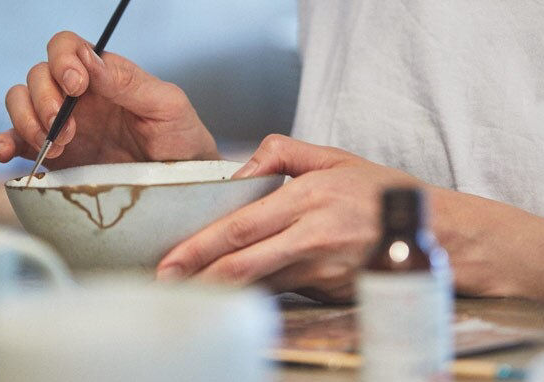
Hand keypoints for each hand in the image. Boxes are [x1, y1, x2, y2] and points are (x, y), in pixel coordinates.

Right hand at [0, 31, 218, 169]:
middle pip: (37, 76)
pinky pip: (16, 142)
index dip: (62, 59)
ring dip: (26, 119)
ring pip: (20, 103)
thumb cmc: (182, 139)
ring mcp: (63, 127)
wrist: (182, 187)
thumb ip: (130, 82)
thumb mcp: (167, 106)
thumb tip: (89, 62)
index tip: (76, 84)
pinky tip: (10, 155)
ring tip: (55, 146)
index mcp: (104, 77)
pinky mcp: (55, 159)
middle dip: (44, 97)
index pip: (66, 48)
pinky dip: (5, 143)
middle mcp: (78, 98)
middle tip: (68, 127)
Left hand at [156, 134, 420, 301]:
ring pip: (259, 285)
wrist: (435, 233)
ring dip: (221, 289)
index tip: (170, 260)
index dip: (200, 247)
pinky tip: (233, 293)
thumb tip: (240, 171)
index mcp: (308, 199)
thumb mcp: (335, 158)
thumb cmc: (382, 193)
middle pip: (242, 264)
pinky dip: (254, 292)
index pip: (240, 228)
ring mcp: (322, 269)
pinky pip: (283, 292)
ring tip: (189, 290)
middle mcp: (313, 237)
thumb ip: (282, 154)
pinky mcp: (329, 290)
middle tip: (165, 284)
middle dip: (198, 276)